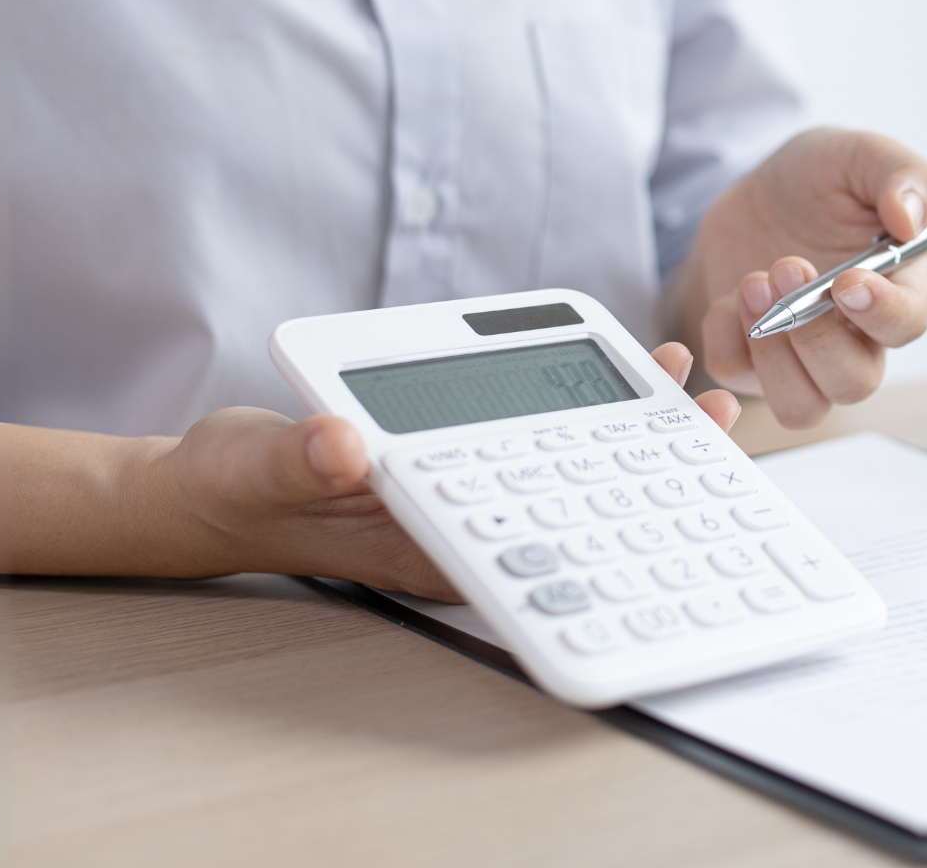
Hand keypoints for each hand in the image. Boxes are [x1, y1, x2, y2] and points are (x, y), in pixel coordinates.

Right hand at [138, 343, 737, 602]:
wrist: (219, 492)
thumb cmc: (239, 490)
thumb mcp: (259, 469)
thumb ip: (298, 461)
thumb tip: (342, 447)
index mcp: (433, 547)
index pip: (544, 540)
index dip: (615, 507)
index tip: (670, 467)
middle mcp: (465, 530)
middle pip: (576, 504)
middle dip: (644, 460)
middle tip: (708, 411)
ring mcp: (467, 502)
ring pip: (565, 473)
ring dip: (621, 431)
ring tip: (681, 383)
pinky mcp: (459, 470)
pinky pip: (532, 447)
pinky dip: (574, 414)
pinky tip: (614, 380)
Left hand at [676, 128, 926, 428]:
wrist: (753, 196)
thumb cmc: (819, 182)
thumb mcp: (860, 155)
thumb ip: (902, 176)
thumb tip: (911, 220)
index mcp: (900, 289)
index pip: (908, 325)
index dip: (881, 312)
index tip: (848, 281)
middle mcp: (859, 338)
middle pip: (854, 382)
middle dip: (814, 333)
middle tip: (785, 266)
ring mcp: (805, 359)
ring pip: (802, 406)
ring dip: (773, 355)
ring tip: (752, 284)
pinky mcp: (754, 363)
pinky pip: (737, 377)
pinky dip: (726, 339)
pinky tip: (729, 296)